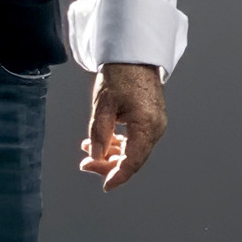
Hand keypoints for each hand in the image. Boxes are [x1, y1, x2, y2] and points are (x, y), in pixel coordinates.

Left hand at [80, 63, 166, 188]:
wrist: (134, 55)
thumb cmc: (121, 75)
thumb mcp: (103, 105)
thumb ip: (100, 133)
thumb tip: (96, 156)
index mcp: (147, 125)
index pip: (133, 161)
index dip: (118, 176)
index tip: (105, 186)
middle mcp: (156, 128)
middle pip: (133, 159)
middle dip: (109, 164)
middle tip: (85, 163)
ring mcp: (155, 124)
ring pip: (134, 150)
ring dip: (112, 154)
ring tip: (88, 150)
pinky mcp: (151, 120)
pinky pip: (136, 140)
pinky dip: (119, 144)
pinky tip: (103, 142)